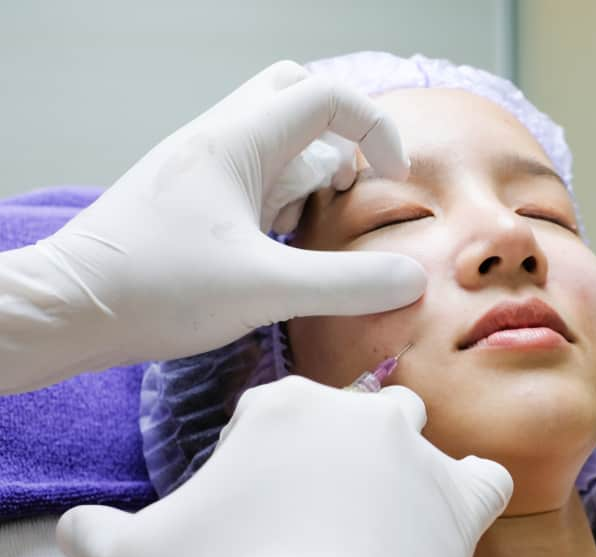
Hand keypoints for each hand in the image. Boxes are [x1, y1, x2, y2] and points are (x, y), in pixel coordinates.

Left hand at [0, 61, 424, 392]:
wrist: (69, 310)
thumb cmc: (158, 289)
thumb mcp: (265, 290)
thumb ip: (346, 284)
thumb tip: (413, 280)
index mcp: (238, 142)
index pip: (327, 96)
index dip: (376, 128)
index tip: (395, 180)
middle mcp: (219, 140)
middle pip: (295, 93)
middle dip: (341, 133)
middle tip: (352, 187)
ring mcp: (201, 167)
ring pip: (275, 135)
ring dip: (311, 167)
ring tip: (315, 226)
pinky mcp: (190, 197)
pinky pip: (253, 173)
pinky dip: (282, 195)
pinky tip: (279, 246)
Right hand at [56, 376, 512, 556]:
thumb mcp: (131, 556)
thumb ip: (98, 529)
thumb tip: (75, 524)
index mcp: (279, 408)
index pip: (271, 414)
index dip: (260, 458)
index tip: (257, 501)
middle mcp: (353, 413)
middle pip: (348, 416)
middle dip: (333, 453)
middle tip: (315, 511)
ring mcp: (413, 451)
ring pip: (413, 435)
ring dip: (399, 465)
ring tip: (378, 516)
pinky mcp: (460, 497)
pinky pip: (483, 480)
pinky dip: (471, 495)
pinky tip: (449, 518)